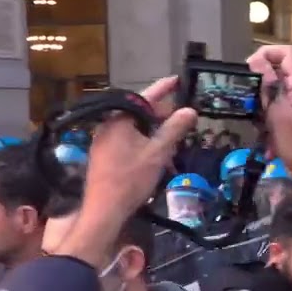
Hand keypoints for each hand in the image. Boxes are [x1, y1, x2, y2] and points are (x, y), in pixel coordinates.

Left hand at [55, 76, 196, 267]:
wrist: (104, 210)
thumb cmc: (130, 179)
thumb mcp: (158, 153)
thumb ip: (174, 130)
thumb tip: (189, 110)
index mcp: (119, 120)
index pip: (144, 97)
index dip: (163, 88)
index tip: (177, 80)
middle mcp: (108, 126)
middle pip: (139, 115)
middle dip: (161, 119)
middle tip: (181, 124)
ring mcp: (102, 142)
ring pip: (134, 131)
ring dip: (154, 137)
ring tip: (171, 149)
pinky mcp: (102, 156)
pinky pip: (126, 143)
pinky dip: (142, 146)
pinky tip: (155, 160)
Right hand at [246, 45, 291, 173]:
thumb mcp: (279, 115)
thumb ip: (269, 88)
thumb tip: (257, 62)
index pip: (286, 53)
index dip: (266, 54)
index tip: (249, 68)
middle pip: (279, 69)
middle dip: (260, 80)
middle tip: (247, 96)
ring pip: (275, 89)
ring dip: (262, 102)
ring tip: (256, 120)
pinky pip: (277, 107)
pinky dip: (268, 117)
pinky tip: (265, 137)